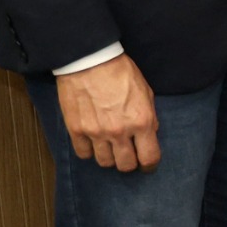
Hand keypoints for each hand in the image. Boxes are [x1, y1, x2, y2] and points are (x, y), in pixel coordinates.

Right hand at [55, 52, 160, 170]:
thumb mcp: (146, 93)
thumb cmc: (120, 73)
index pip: (149, 158)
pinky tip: (93, 142)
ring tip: (110, 146)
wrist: (90, 61)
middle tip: (128, 155)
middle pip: (126, 165)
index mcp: (141, 121)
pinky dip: (89, 151)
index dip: (150, 165)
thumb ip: (149, 117)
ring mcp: (96, 132)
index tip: (148, 165)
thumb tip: (149, 134)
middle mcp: (120, 131)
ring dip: (109, 157)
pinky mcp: (76, 130)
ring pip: (105, 162)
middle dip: (129, 162)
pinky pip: (84, 154)